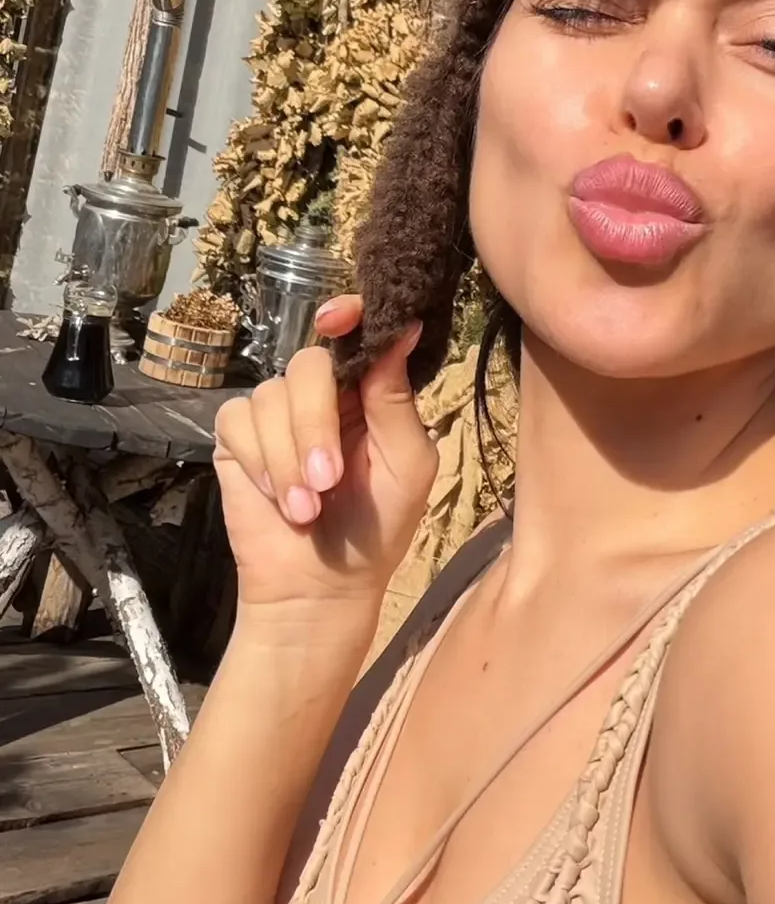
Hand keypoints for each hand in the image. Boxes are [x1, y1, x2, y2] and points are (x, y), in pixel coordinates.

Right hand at [213, 297, 436, 614]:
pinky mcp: (238, 437)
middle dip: (315, 425)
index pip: (356, 333)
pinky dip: (260, 463)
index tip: (336, 319)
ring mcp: (276, 413)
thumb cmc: (375, 530)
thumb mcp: (406, 464)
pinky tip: (276, 500)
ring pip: (270, 396)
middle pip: (309, 364)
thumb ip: (397, 397)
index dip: (348, 314)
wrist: (319, 589)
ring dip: (288, 460)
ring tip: (306, 508)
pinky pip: (238, 421)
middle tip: (328, 481)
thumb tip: (405, 325)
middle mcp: (322, 393)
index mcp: (368, 392)